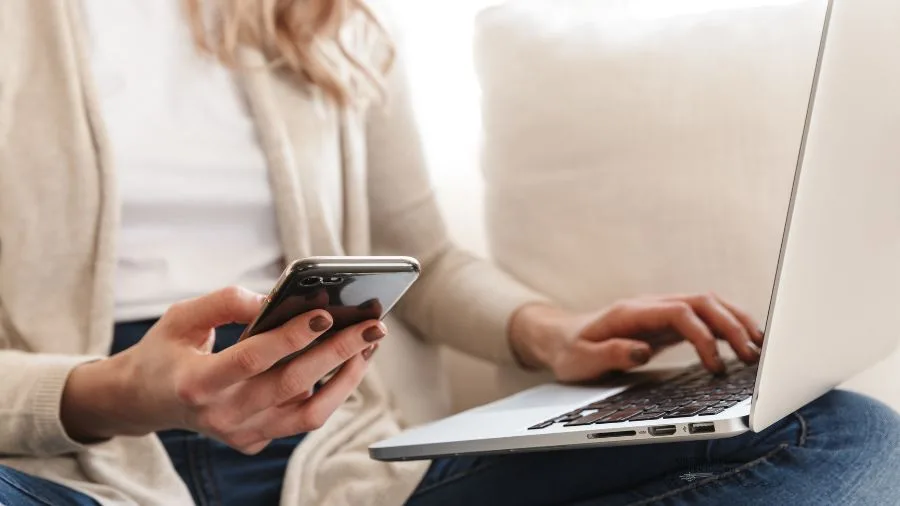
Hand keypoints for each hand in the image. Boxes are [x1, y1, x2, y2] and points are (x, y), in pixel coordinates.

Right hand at [61, 286, 384, 453]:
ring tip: (369, 344)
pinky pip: (303, 420)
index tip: (325, 313)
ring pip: (308, 412)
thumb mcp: (181, 316)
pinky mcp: (255, 441)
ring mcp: (241, 434)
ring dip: (347, 377)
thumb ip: (225, 301)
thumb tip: (276, 298)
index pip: (252, 359)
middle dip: (338, 352)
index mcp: (195, 383)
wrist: (145, 401)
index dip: (291, 336)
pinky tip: (349, 362)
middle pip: (291, 385)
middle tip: (372, 325)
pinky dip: (332, 392)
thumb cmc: (166, 351)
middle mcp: (221, 416)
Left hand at [509, 293, 763, 382]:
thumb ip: (609, 354)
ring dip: (736, 321)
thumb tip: (640, 351)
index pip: (680, 313)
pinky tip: (744, 343)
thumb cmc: (570, 350)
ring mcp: (660, 312)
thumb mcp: (580, 359)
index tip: (715, 366)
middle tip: (754, 356)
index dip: (703, 336)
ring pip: (708, 304)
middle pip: (702, 302)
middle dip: (732, 325)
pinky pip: (703, 317)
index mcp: (631, 312)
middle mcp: (650, 306)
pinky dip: (727, 327)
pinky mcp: (666, 323)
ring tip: (760, 348)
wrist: (559, 337)